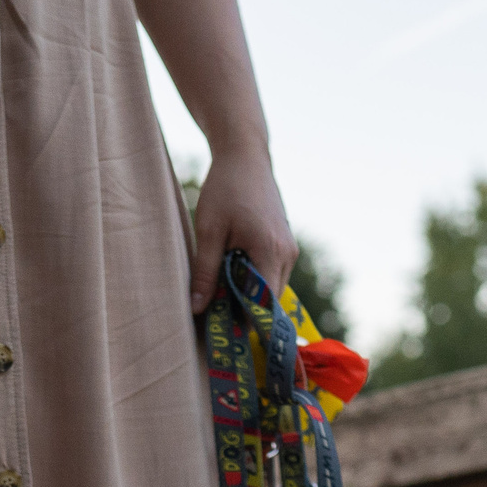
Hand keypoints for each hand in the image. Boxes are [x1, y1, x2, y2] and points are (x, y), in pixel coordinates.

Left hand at [187, 142, 295, 314]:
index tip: (220, 330)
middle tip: (215, 316)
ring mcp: (289, 249)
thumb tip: (197, 308)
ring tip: (220, 294)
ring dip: (248, 295)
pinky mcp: (285, 244)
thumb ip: (204, 272)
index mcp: (270, 251)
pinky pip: (272, 274)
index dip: (242, 320)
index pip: (262, 304)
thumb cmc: (225, 188)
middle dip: (244, 310)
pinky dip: (254, 280)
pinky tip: (231, 276)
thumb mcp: (208, 231)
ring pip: (271, 289)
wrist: (245, 157)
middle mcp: (287, 254)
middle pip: (269, 301)